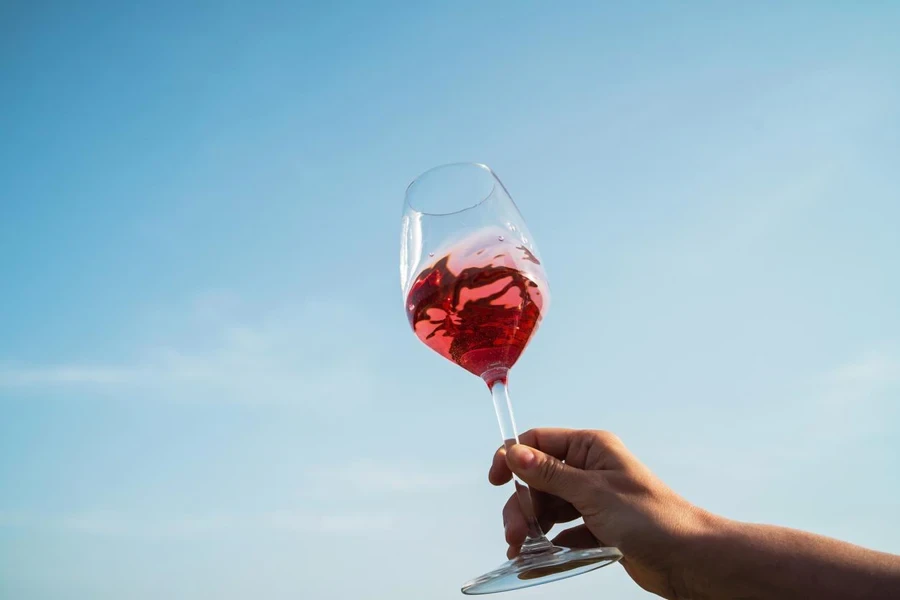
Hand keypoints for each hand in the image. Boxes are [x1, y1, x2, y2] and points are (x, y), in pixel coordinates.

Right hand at [489, 428, 713, 598]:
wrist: (690, 560)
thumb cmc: (653, 518)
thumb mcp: (593, 492)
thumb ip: (551, 474)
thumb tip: (515, 453)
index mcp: (592, 448)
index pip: (540, 442)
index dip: (514, 457)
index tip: (495, 479)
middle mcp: (591, 470)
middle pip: (538, 480)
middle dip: (522, 505)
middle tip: (514, 534)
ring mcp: (594, 500)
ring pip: (549, 508)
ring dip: (532, 528)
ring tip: (522, 551)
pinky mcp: (599, 528)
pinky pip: (564, 533)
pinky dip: (551, 545)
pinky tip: (539, 561)